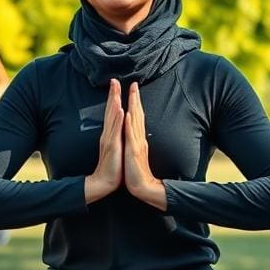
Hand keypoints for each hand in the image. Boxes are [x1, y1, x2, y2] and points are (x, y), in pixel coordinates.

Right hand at [84, 79, 123, 203]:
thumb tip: (120, 126)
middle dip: (112, 95)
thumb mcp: (115, 148)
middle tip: (114, 80)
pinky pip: (115, 130)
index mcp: (110, 134)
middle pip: (110, 111)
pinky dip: (117, 119)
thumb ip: (116, 136)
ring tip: (116, 90)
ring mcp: (109, 139)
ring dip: (114, 103)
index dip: (113, 98)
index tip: (115, 84)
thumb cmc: (112, 166)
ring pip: (112, 118)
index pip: (112, 112)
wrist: (105, 182)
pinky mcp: (112, 146)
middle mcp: (108, 134)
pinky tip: (119, 110)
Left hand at [124, 82, 166, 209]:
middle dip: (135, 98)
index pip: (137, 116)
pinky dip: (129, 124)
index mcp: (138, 138)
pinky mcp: (133, 151)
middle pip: (138, 114)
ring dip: (133, 106)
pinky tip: (128, 114)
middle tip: (134, 83)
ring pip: (135, 121)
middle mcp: (139, 138)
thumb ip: (136, 141)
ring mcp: (136, 144)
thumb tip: (135, 132)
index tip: (134, 88)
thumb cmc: (135, 170)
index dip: (135, 102)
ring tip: (132, 93)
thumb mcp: (135, 152)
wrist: (141, 186)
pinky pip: (131, 135)